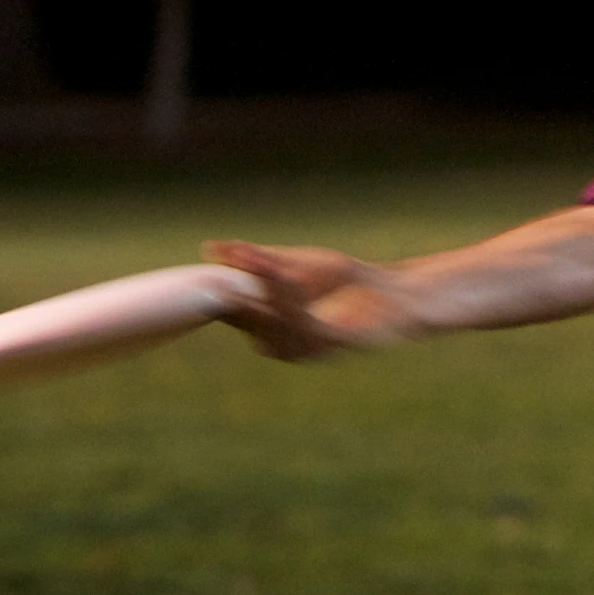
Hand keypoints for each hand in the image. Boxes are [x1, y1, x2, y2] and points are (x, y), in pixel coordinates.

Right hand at [202, 239, 415, 361]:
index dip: (219, 295)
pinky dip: (289, 299)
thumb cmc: (344, 281)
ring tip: (247, 272)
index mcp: (270, 326)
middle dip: (233, 299)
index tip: (199, 276)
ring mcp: (306, 346)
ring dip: (262, 293)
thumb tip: (210, 247)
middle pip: (252, 321)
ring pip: (276, 322)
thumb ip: (256, 259)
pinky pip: (303, 323)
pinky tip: (282, 278)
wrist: (394, 295)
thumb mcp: (295, 264)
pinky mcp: (331, 343)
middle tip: (212, 280)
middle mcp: (282, 342)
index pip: (236, 312)